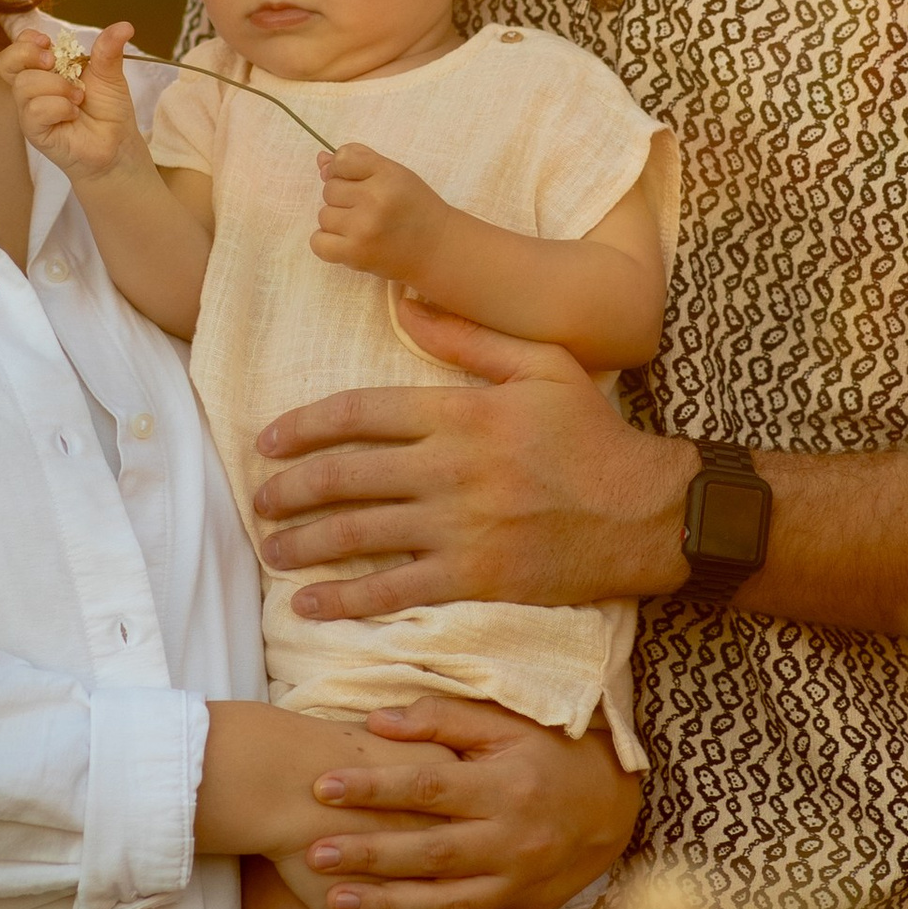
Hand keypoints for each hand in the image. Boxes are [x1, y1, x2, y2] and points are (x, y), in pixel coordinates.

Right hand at [0, 15, 148, 188]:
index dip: (26, 40)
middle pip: (6, 62)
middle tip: (54, 62)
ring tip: (79, 97)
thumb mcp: (110, 74)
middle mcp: (33, 89)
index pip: (17, 48)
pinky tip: (73, 113)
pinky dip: (58, 107)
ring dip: (56, 86)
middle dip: (29, 55)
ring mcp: (31, 111)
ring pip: (24, 86)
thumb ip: (108, 50)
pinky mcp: (35, 132)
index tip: (48, 42)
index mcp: (45, 70)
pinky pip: (34, 110)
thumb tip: (124, 26)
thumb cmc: (108, 110)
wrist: (117, 145)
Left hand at [252, 307, 697, 620]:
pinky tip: (311, 604)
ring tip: (272, 550)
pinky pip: (395, 589)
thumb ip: (470, 336)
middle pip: (346, 475)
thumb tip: (404, 304)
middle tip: (260, 500)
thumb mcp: (542, 366)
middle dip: (291, 489)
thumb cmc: (595, 436)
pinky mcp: (474, 576)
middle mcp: (451, 466)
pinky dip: (346, 599)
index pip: (360, 413)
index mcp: (461, 412)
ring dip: (305, 543)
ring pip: (360, 532)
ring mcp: (460, 524)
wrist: (647, 513)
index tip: (269, 440)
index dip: (305, 427)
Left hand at [305, 699, 641, 908]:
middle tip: (316, 853)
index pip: (430, 788)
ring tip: (335, 902)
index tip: (322, 786)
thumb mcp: (506, 725)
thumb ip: (442, 720)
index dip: (374, 788)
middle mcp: (514, 841)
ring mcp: (519, 886)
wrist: (612, 806)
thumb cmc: (548, 754)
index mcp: (508, 787)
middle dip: (370, 855)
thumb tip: (375, 721)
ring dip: (388, 908)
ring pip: (446, 906)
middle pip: (432, 853)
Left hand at [311, 142, 449, 284]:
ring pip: (324, 216)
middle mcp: (374, 200)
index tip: (356, 181)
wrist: (437, 249)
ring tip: (363, 227)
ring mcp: (363, 229)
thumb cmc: (415, 208)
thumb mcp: (395, 174)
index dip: (343, 170)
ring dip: (338, 222)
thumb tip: (321, 161)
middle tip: (369, 209)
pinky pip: (318, 242)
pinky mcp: (355, 254)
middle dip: (344, 198)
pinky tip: (347, 241)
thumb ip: (359, 161)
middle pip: (329, 189)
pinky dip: (327, 242)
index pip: (343, 159)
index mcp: (387, 174)